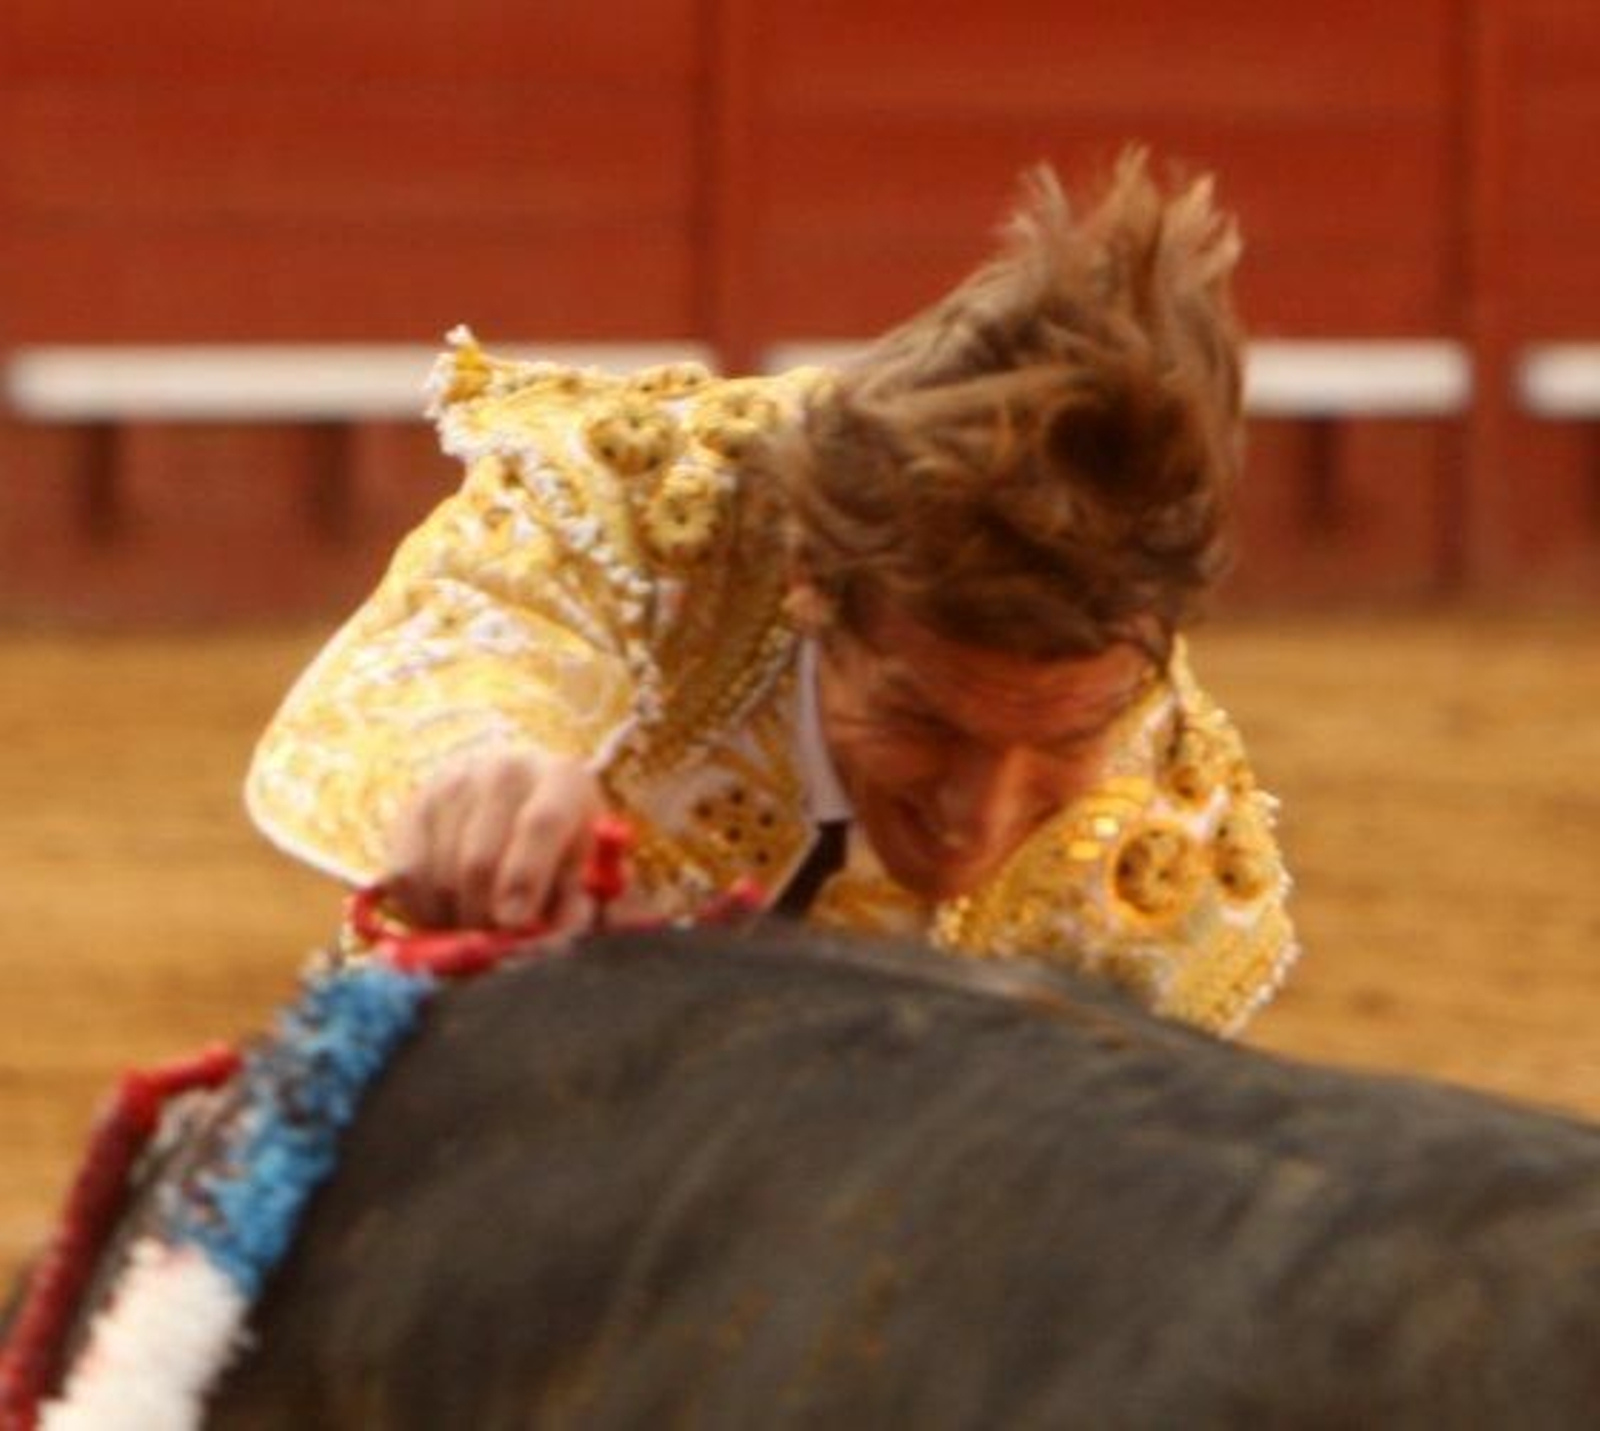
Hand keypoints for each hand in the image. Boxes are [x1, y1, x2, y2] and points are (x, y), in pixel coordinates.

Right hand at [386, 749, 605, 931]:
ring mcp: (449, 786)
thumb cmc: (564, 842)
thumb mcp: (590, 866)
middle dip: (486, 917)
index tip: (515, 922)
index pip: (540, 825)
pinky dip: (421, 910)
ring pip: (438, 877)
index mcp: (559, 780)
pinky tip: (447, 913)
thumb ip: (581, 903)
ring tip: (478, 927)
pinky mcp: (411, 808)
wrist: (519, 795)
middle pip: (478, 861)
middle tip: (497, 943)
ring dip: (454, 919)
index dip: (526, 878)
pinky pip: (404, 877)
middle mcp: (501, 772)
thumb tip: (551, 936)